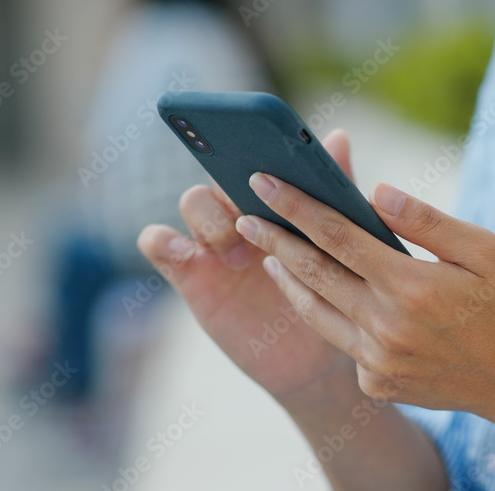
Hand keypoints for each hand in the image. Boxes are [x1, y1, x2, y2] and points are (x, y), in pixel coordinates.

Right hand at [136, 130, 357, 406]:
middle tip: (258, 211)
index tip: (269, 163)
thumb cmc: (330, 292)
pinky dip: (162, 239)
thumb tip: (338, 137)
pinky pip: (156, 242)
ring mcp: (212, 241)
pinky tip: (188, 254)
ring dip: (212, 217)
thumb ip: (334, 194)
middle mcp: (241, 211)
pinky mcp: (190, 274)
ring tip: (238, 252)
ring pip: (192, 201)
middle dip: (235, 183)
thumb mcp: (337, 246)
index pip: (256, 156)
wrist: (317, 356)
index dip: (254, 148)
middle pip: (221, 172)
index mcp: (278, 198)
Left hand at [234, 173, 494, 415]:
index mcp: (409, 284)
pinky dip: (328, 315)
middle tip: (244, 215)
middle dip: (273, 239)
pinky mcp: (376, 382)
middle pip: (314, 272)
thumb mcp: (481, 249)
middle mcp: (385, 324)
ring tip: (267, 255)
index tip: (263, 182)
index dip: (296, 206)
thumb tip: (375, 190)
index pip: (337, 234)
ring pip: (316, 310)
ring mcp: (377, 358)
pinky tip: (321, 297)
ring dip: (287, 280)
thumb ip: (425, 220)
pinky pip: (342, 342)